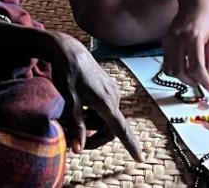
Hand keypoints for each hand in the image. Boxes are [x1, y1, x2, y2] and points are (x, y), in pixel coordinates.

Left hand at [48, 31, 142, 161]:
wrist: (70, 50)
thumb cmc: (67, 73)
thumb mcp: (68, 100)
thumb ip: (76, 125)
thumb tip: (78, 149)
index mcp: (105, 102)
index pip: (121, 129)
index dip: (130, 145)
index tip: (140, 158)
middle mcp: (114, 97)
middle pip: (111, 128)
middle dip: (95, 137)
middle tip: (74, 140)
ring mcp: (113, 91)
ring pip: (107, 119)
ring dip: (92, 125)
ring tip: (72, 121)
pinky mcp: (109, 87)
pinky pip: (106, 109)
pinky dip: (95, 115)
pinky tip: (80, 110)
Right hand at [161, 0, 208, 93]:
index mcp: (195, 38)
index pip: (196, 67)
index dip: (204, 82)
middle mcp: (179, 39)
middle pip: (180, 71)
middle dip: (192, 81)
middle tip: (202, 83)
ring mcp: (170, 39)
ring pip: (169, 69)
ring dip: (182, 77)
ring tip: (193, 76)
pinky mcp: (165, 39)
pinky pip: (166, 60)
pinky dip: (175, 68)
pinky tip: (186, 66)